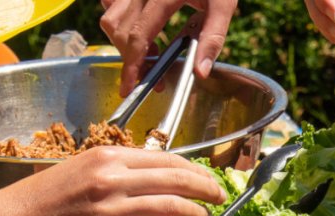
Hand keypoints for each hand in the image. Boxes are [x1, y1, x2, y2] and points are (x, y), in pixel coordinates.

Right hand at [0, 146, 226, 215]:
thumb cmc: (39, 199)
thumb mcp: (79, 169)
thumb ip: (115, 169)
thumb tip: (154, 176)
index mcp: (105, 156)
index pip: (164, 159)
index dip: (193, 170)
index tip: (206, 177)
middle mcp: (111, 180)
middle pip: (175, 180)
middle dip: (205, 188)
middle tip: (219, 196)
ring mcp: (110, 212)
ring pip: (170, 208)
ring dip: (194, 213)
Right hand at [100, 0, 236, 95]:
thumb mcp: (223, 5)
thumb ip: (212, 38)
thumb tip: (199, 72)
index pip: (138, 35)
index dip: (132, 65)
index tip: (128, 88)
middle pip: (120, 31)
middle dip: (131, 59)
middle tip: (152, 77)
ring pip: (111, 18)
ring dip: (123, 42)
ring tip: (150, 54)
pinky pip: (112, 4)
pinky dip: (120, 22)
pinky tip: (140, 31)